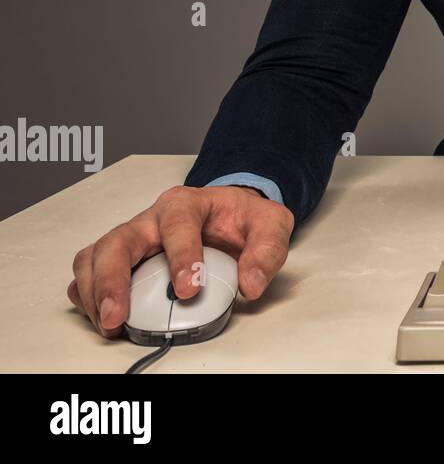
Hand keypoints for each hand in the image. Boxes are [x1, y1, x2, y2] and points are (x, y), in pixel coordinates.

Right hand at [66, 184, 293, 337]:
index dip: (181, 257)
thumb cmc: (243, 219)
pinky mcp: (120, 257)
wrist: (230, 214)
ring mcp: (131, 237)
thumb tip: (251, 284)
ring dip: (95, 292)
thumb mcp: (271, 224)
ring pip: (95, 256)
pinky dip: (88, 295)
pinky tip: (102, 316)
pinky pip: (89, 272)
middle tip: (119, 316)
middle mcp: (151, 219)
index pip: (177, 224)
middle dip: (113, 280)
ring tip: (109, 324)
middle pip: (119, 241)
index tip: (188, 289)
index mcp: (187, 203)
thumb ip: (266, 251)